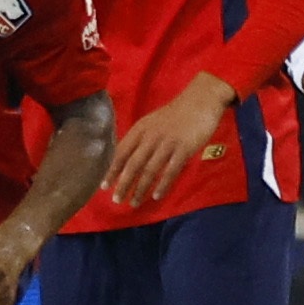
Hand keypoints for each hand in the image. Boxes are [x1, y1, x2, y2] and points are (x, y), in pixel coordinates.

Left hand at [103, 74, 236, 207]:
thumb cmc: (174, 115)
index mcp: (140, 130)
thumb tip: (125, 160)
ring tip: (134, 203)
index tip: (103, 186)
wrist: (199, 102)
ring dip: (140, 189)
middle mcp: (150, 137)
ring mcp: (167, 143)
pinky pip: (170, 171)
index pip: (121, 153)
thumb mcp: (151, 123)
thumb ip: (140, 139)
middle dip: (123, 184)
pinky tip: (156, 197)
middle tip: (116, 200)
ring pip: (150, 170)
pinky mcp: (183, 149)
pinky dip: (162, 185)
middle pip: (133, 164)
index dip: (111, 170)